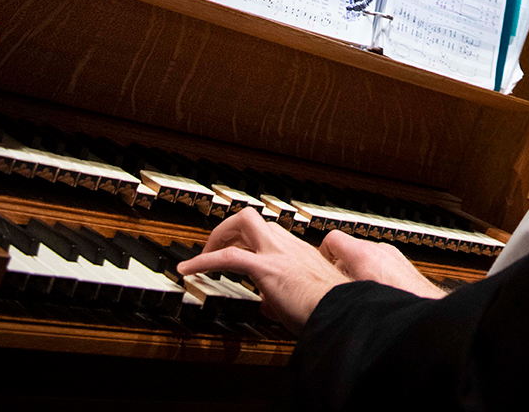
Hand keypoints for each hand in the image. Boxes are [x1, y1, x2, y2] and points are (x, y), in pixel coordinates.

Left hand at [177, 211, 443, 333]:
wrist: (340, 309)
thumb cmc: (329, 307)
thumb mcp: (303, 297)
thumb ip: (283, 295)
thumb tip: (268, 302)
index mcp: (298, 251)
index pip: (266, 234)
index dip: (247, 240)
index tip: (237, 250)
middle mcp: (287, 245)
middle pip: (254, 218)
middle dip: (229, 229)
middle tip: (214, 249)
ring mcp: (277, 254)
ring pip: (244, 224)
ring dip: (218, 237)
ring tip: (200, 257)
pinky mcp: (266, 268)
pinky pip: (228, 258)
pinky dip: (204, 262)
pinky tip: (189, 269)